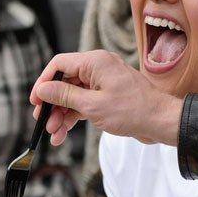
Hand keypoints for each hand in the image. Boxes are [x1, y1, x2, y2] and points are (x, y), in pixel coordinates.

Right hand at [29, 51, 181, 145]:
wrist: (161, 122)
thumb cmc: (133, 111)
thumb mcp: (93, 106)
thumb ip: (65, 96)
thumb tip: (43, 89)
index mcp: (95, 62)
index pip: (60, 64)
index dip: (44, 82)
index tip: (35, 101)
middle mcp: (99, 68)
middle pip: (65, 81)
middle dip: (53, 104)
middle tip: (43, 122)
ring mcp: (104, 82)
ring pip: (74, 95)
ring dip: (62, 114)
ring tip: (54, 134)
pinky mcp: (108, 96)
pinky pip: (85, 103)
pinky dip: (74, 117)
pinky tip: (64, 133)